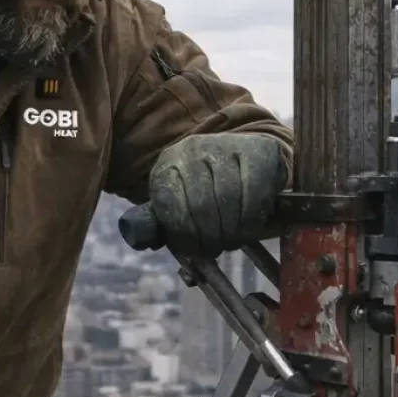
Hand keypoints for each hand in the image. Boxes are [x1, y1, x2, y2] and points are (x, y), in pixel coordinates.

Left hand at [148, 132, 286, 256]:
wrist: (245, 152)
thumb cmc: (206, 187)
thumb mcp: (178, 200)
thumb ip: (161, 221)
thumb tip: (139, 238)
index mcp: (167, 164)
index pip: (170, 205)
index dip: (183, 236)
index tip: (194, 250)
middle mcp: (194, 149)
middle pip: (201, 206)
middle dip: (210, 237)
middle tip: (216, 248)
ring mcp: (227, 147)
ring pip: (228, 201)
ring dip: (232, 232)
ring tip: (232, 240)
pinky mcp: (258, 152)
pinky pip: (254, 197)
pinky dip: (251, 221)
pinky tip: (248, 227)